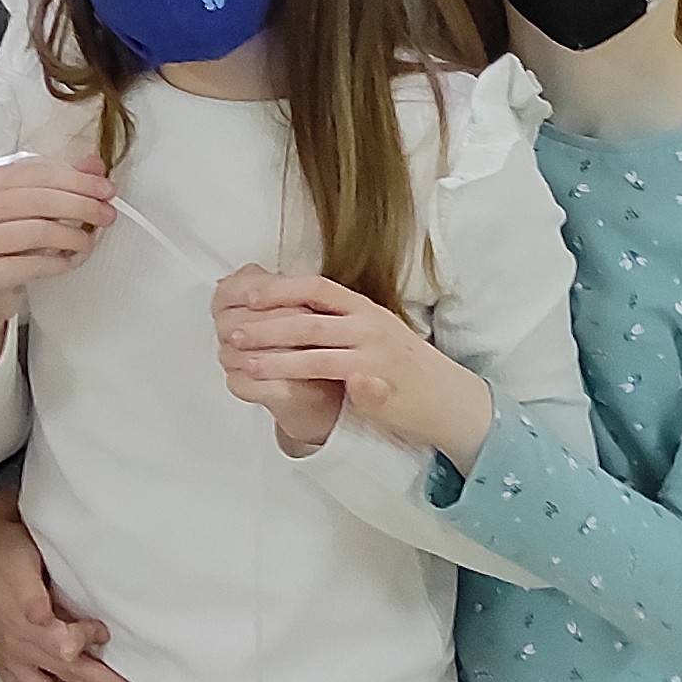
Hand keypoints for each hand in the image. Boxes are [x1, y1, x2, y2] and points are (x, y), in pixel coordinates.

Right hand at [0, 147, 114, 367]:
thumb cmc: (7, 242)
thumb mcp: (32, 207)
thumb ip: (62, 182)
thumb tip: (93, 165)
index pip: (38, 171)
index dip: (77, 178)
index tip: (105, 188)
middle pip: (40, 198)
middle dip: (82, 205)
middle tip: (106, 213)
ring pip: (39, 230)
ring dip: (74, 235)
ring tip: (88, 241)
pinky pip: (34, 264)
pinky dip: (61, 261)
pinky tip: (71, 259)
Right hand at [0, 483, 145, 681]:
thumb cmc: (6, 554)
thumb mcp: (22, 565)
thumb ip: (32, 597)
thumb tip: (42, 617)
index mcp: (24, 624)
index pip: (64, 648)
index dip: (88, 641)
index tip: (103, 631)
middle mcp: (16, 645)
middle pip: (63, 675)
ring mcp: (9, 655)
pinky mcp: (5, 657)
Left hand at [210, 270, 494, 469]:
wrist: (447, 395)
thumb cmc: (400, 362)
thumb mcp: (370, 330)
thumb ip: (334, 319)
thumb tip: (289, 305)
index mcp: (363, 308)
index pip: (315, 287)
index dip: (279, 289)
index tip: (247, 295)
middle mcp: (369, 326)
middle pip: (308, 321)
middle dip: (266, 327)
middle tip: (233, 332)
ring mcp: (375, 357)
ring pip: (317, 355)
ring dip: (278, 360)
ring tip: (246, 363)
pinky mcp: (381, 388)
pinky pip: (346, 384)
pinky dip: (320, 383)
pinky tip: (287, 388)